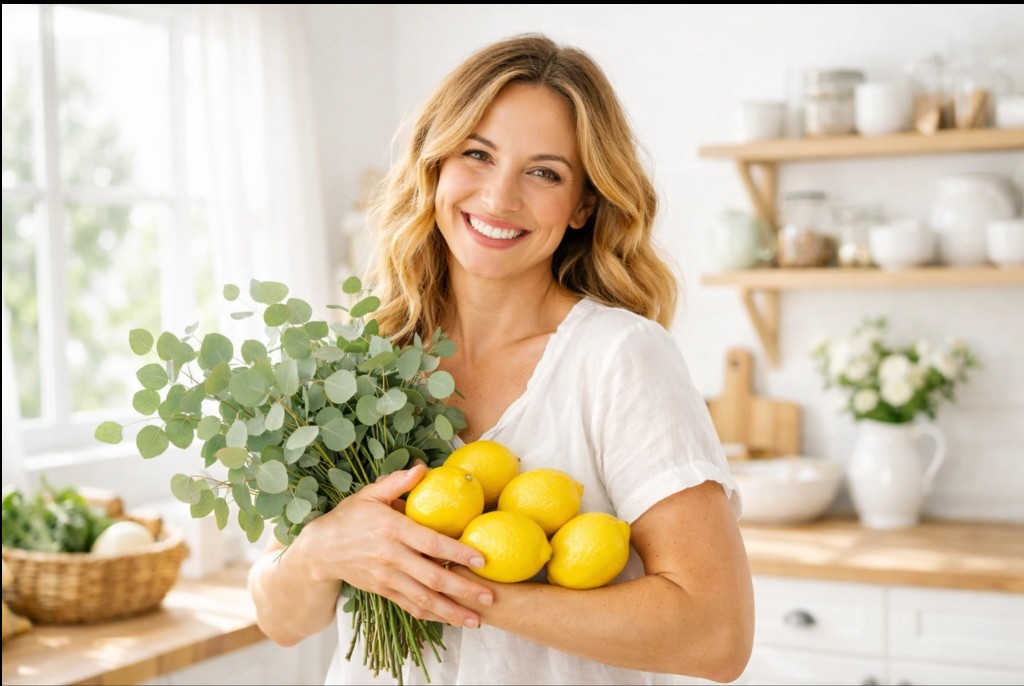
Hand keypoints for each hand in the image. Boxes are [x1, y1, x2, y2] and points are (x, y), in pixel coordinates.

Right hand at [293, 464, 493, 627]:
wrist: (319, 551)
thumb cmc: (349, 518)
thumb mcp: (369, 494)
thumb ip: (397, 482)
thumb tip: (423, 467)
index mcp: (393, 529)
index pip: (431, 543)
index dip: (458, 553)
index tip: (481, 560)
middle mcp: (392, 557)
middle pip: (433, 578)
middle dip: (464, 589)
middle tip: (490, 596)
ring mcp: (387, 578)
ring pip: (424, 600)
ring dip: (452, 611)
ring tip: (476, 619)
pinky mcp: (383, 592)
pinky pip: (411, 607)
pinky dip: (432, 615)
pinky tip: (450, 620)